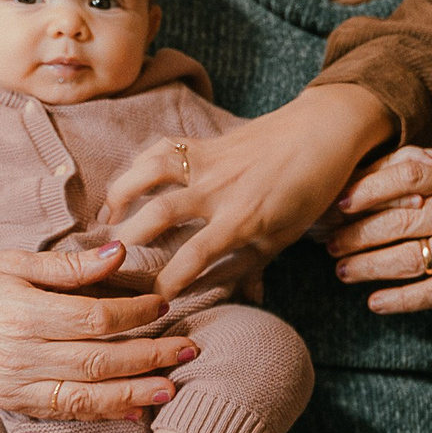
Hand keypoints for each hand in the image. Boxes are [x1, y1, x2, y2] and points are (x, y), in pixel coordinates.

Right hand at [0, 240, 199, 419]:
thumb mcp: (12, 261)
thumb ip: (68, 266)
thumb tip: (120, 253)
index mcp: (20, 312)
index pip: (93, 318)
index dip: (134, 314)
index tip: (163, 303)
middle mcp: (17, 355)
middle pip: (96, 361)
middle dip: (148, 357)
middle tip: (188, 350)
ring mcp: (13, 384)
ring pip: (83, 396)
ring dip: (132, 394)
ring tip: (171, 387)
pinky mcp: (9, 402)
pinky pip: (62, 413)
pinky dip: (100, 415)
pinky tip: (133, 412)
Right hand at [103, 85, 399, 296]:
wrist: (324, 130)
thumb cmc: (310, 188)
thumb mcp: (286, 235)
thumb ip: (255, 265)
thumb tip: (246, 302)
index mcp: (242, 219)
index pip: (194, 256)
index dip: (168, 281)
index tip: (151, 299)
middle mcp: (219, 189)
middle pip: (160, 213)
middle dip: (130, 237)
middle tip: (111, 259)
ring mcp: (209, 161)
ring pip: (151, 171)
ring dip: (122, 192)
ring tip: (107, 216)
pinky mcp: (206, 141)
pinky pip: (164, 147)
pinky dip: (141, 162)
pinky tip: (131, 180)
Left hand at [326, 148, 431, 312]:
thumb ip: (429, 181)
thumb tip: (368, 185)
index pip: (407, 178)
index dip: (369, 189)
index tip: (339, 201)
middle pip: (401, 223)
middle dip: (358, 235)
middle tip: (329, 243)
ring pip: (411, 260)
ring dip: (370, 268)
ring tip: (342, 271)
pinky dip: (401, 300)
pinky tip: (375, 302)